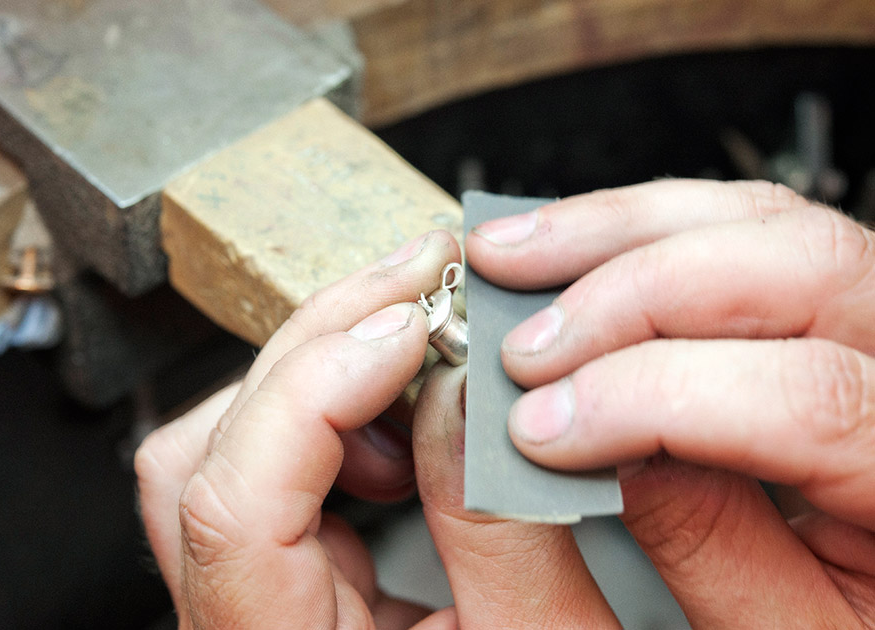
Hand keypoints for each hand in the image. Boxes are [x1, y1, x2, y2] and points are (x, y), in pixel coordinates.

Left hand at [135, 230, 617, 627]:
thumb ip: (499, 521)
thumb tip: (459, 383)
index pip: (229, 503)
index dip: (314, 391)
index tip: (411, 329)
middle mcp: (233, 624)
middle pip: (209, 449)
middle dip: (321, 345)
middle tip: (419, 290)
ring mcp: (245, 594)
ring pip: (224, 443)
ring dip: (322, 373)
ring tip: (419, 354)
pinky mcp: (278, 570)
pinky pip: (268, 461)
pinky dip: (336, 413)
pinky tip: (408, 420)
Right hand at [466, 179, 874, 626]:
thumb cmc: (859, 624)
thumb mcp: (788, 624)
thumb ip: (703, 537)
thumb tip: (594, 444)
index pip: (811, 399)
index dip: (658, 399)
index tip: (544, 428)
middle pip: (797, 266)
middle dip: (630, 292)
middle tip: (525, 344)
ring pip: (763, 217)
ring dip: (618, 230)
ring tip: (515, 253)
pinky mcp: (833, 292)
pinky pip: (743, 222)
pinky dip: (643, 224)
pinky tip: (575, 242)